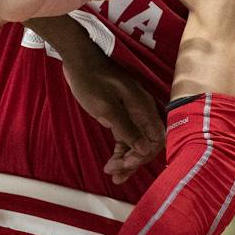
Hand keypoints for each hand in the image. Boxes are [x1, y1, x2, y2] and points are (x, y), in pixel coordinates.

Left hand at [62, 53, 164, 180]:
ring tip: (112, 175)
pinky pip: (127, 135)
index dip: (143, 156)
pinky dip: (120, 149)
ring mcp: (133, 112)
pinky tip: (112, 161)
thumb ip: (126, 128)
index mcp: (143, 108)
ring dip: (126, 159)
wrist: (78, 59)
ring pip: (136, 141)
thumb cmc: (91, 81)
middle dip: (133, 161)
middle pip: (147, 143)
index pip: (156, 139)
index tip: (124, 165)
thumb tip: (145, 148)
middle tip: (114, 175)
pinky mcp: (122, 113)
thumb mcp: (106, 108)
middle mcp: (143, 111)